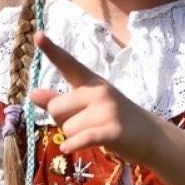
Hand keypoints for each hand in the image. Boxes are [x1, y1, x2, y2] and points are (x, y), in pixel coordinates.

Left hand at [30, 32, 165, 164]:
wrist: (151, 137)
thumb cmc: (112, 119)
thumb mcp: (86, 105)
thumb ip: (58, 100)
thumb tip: (32, 93)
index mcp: (91, 82)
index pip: (68, 64)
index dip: (51, 50)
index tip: (37, 35)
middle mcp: (98, 91)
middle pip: (55, 108)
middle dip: (62, 122)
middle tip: (85, 124)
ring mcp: (107, 110)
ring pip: (66, 129)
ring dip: (73, 137)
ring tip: (95, 134)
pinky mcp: (112, 131)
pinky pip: (79, 138)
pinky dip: (72, 145)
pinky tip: (69, 148)